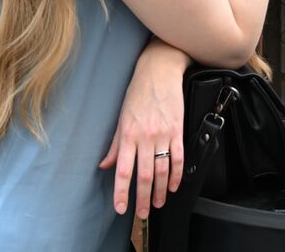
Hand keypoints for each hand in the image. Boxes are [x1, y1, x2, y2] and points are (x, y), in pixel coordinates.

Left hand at [100, 45, 186, 219]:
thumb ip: (114, 144)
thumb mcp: (121, 117)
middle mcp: (145, 137)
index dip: (122, 192)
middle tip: (144, 213)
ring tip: (160, 203)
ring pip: (163, 170)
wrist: (159, 70)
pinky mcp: (177, 129)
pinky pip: (179, 157)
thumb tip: (105, 165)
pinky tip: (175, 184)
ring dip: (162, 190)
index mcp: (127, 135)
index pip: (123, 171)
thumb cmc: (138, 91)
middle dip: (144, 198)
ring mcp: (163, 134)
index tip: (121, 208)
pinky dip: (178, 174)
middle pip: (145, 175)